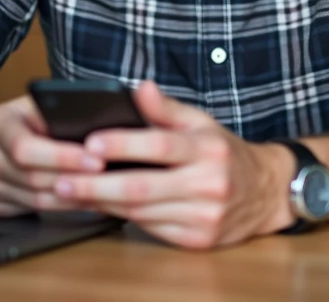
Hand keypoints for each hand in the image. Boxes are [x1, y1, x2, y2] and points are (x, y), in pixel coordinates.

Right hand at [0, 95, 104, 216]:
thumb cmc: (9, 123)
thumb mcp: (26, 106)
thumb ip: (52, 112)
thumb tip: (96, 120)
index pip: (26, 147)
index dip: (62, 156)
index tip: (96, 159)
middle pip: (34, 177)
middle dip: (76, 179)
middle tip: (111, 178)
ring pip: (36, 200)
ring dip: (74, 198)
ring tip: (106, 192)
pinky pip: (34, 211)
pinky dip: (64, 208)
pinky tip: (87, 202)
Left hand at [51, 81, 294, 248]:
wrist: (266, 192)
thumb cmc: (224, 152)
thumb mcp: (202, 123)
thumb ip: (167, 108)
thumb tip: (139, 88)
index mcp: (208, 148)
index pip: (161, 144)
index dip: (123, 144)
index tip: (89, 142)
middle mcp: (209, 183)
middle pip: (143, 186)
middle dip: (97, 185)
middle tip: (62, 181)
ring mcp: (205, 216)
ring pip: (142, 212)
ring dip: (102, 204)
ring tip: (70, 194)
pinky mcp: (198, 240)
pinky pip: (151, 229)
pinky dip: (122, 219)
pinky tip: (100, 208)